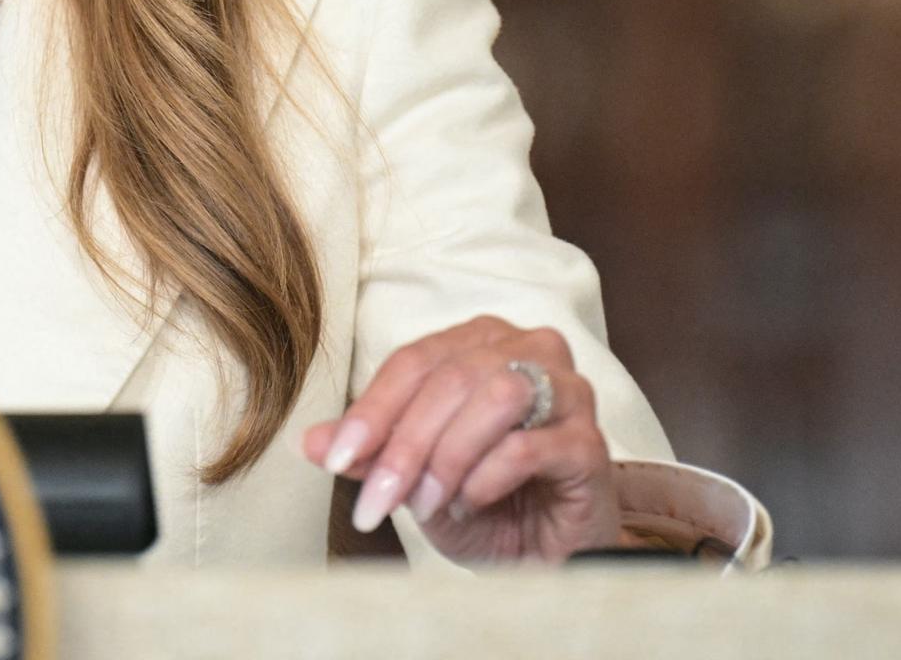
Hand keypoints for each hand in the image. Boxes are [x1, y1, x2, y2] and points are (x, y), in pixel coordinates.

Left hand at [301, 316, 618, 563]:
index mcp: (482, 341)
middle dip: (404, 445)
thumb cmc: (485, 505)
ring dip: (449, 456)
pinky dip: (487, 477)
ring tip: (430, 504)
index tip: (333, 460)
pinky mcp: (591, 443)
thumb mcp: (414, 479)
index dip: (370, 410)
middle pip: (452, 377)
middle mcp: (531, 349)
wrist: (548, 559)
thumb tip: (309, 442)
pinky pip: (531, 444)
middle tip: (377, 500)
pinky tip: (471, 504)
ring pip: (498, 396)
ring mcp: (570, 391)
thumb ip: (369, 452)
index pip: (414, 360)